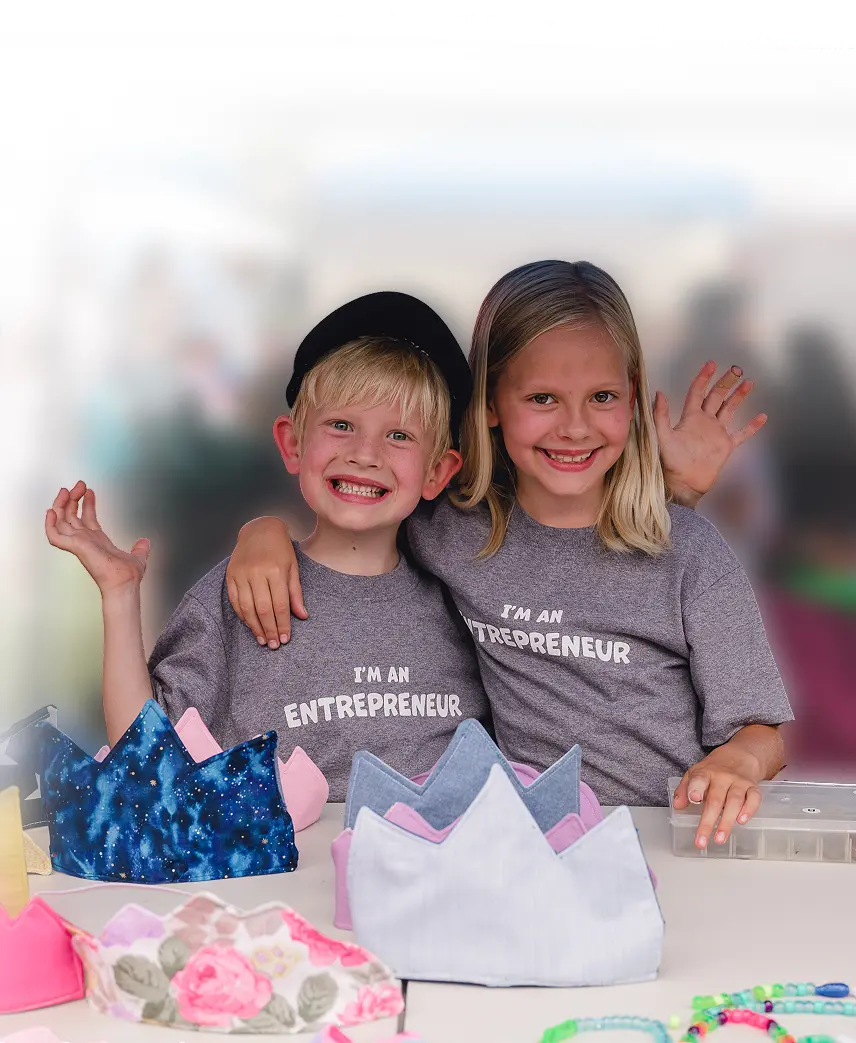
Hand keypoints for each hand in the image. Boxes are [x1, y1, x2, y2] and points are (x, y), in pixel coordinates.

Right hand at [45, 481, 149, 593]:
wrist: (126, 582)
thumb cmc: (129, 576)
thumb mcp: (138, 556)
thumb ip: (140, 548)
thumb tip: (145, 542)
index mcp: (97, 541)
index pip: (87, 518)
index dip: (87, 503)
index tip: (89, 490)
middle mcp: (85, 541)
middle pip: (72, 515)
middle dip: (73, 498)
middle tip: (79, 484)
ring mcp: (78, 543)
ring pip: (61, 521)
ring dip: (61, 504)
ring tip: (65, 490)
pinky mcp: (75, 547)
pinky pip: (55, 535)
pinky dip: (50, 524)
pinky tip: (51, 512)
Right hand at [225, 517, 306, 648]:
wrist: (259, 529)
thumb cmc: (280, 549)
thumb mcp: (293, 567)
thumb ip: (296, 593)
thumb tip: (302, 616)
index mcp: (275, 570)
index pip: (280, 604)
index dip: (283, 624)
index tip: (285, 638)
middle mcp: (257, 573)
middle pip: (263, 609)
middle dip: (269, 629)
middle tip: (274, 645)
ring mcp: (241, 574)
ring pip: (247, 608)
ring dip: (254, 627)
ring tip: (262, 640)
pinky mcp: (230, 575)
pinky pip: (234, 601)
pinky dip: (242, 615)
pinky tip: (250, 625)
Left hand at [654, 361, 766, 507]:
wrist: (683, 484)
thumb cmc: (670, 462)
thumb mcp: (662, 436)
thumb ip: (660, 415)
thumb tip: (658, 392)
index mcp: (690, 418)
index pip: (697, 392)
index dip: (704, 378)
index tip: (711, 364)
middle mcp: (705, 422)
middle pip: (717, 396)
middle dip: (726, 382)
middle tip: (736, 369)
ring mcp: (716, 433)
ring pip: (729, 409)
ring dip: (738, 396)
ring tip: (748, 382)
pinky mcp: (726, 446)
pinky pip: (741, 434)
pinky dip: (752, 426)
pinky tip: (762, 417)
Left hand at [672, 747, 762, 848]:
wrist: (741, 755)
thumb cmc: (714, 769)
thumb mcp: (695, 773)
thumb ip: (684, 789)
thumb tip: (677, 806)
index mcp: (705, 772)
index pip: (699, 779)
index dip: (696, 788)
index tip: (694, 798)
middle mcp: (722, 777)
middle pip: (715, 799)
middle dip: (708, 822)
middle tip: (701, 841)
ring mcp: (739, 782)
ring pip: (734, 801)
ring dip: (727, 822)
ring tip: (719, 839)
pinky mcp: (753, 787)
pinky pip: (754, 798)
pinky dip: (749, 810)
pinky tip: (742, 821)